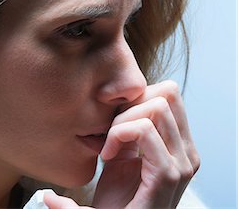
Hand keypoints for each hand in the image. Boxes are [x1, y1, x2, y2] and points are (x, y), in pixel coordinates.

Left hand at [93, 80, 199, 207]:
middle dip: (130, 105)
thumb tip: (113, 97)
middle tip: (110, 131)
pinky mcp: (167, 174)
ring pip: (157, 106)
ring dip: (121, 120)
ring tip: (108, 145)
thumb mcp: (120, 155)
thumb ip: (123, 128)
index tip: (113, 122)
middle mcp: (186, 152)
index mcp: (178, 145)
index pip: (168, 94)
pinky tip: (106, 155)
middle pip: (166, 93)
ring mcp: (181, 163)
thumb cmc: (116, 199)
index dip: (135, 100)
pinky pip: (143, 130)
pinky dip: (117, 134)